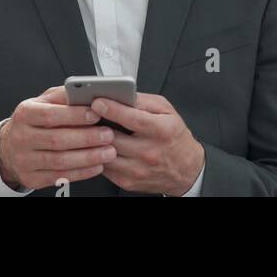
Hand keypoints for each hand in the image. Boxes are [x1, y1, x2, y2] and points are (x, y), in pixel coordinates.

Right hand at [0, 86, 117, 189]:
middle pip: (57, 140)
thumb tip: (87, 92)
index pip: (50, 115)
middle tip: (108, 135)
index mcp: (25, 114)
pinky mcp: (32, 178)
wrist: (11, 147)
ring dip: (88, 157)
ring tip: (108, 151)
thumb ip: (63, 96)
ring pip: (60, 161)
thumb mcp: (43, 102)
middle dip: (87, 138)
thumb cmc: (34, 121)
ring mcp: (25, 160)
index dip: (75, 115)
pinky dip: (82, 172)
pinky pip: (60, 177)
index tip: (96, 114)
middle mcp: (21, 137)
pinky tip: (97, 166)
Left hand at [90, 93, 204, 195]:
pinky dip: (99, 156)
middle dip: (97, 125)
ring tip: (94, 131)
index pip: (133, 119)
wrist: (187, 169)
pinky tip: (101, 147)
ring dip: (96, 142)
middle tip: (89, 116)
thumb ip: (144, 101)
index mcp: (162, 131)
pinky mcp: (128, 182)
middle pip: (114, 138)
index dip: (112, 109)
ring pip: (105, 155)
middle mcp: (150, 153)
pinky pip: (104, 168)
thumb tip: (122, 95)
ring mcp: (138, 170)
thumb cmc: (175, 137)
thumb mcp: (166, 111)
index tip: (98, 102)